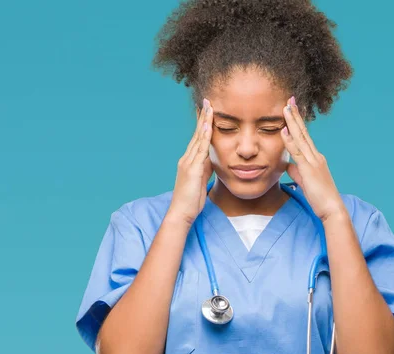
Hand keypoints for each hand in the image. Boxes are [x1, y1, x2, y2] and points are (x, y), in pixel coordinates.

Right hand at [168, 98, 214, 225]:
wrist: (182, 213)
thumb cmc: (191, 200)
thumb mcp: (201, 180)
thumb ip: (205, 168)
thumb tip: (212, 159)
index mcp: (189, 161)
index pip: (197, 138)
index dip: (202, 124)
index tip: (207, 110)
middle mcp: (186, 159)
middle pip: (196, 133)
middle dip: (202, 117)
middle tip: (207, 100)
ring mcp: (188, 163)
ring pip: (198, 138)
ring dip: (204, 121)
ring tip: (209, 107)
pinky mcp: (192, 169)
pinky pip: (200, 150)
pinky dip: (204, 136)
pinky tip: (208, 126)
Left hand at [280, 96, 345, 221]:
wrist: (331, 208)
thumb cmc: (319, 197)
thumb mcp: (304, 181)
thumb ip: (296, 171)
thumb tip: (287, 165)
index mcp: (315, 157)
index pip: (304, 135)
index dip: (297, 122)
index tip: (291, 109)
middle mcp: (315, 155)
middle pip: (303, 131)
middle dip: (296, 115)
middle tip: (289, 99)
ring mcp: (313, 161)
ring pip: (300, 137)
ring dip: (292, 122)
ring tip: (285, 107)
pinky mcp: (309, 169)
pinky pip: (297, 152)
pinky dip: (290, 141)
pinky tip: (284, 130)